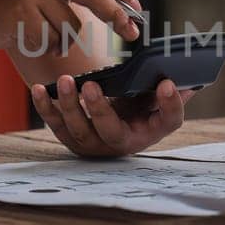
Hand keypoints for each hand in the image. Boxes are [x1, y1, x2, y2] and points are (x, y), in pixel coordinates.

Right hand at [0, 0, 141, 51]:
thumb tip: (120, 7)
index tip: (137, 9)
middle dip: (117, 17)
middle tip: (131, 34)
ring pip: (70, 27)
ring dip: (63, 40)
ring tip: (43, 33)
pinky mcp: (21, 13)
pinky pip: (49, 40)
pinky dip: (45, 46)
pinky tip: (28, 37)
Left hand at [29, 78, 195, 156]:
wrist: (113, 126)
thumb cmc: (138, 113)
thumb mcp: (157, 107)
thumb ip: (170, 97)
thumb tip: (183, 80)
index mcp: (146, 133)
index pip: (164, 121)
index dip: (168, 105)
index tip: (167, 84)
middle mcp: (117, 144)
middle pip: (108, 131)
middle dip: (99, 109)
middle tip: (92, 85)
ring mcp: (90, 143)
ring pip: (77, 129)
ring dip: (69, 105)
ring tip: (67, 81)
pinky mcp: (69, 136)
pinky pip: (55, 123)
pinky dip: (46, 107)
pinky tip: (40, 89)